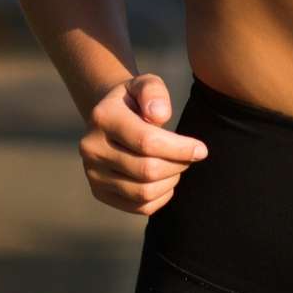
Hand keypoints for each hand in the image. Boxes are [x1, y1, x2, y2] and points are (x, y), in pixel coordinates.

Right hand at [80, 73, 208, 216]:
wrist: (110, 118)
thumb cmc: (135, 101)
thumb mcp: (145, 84)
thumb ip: (154, 92)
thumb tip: (160, 115)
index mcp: (103, 117)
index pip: (147, 142)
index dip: (180, 149)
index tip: (201, 149)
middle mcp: (91, 148)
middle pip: (147, 170)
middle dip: (178, 165)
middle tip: (191, 156)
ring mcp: (92, 173)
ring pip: (143, 193)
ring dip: (171, 181)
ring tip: (177, 165)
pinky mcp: (99, 192)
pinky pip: (139, 207)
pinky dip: (161, 197)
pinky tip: (167, 180)